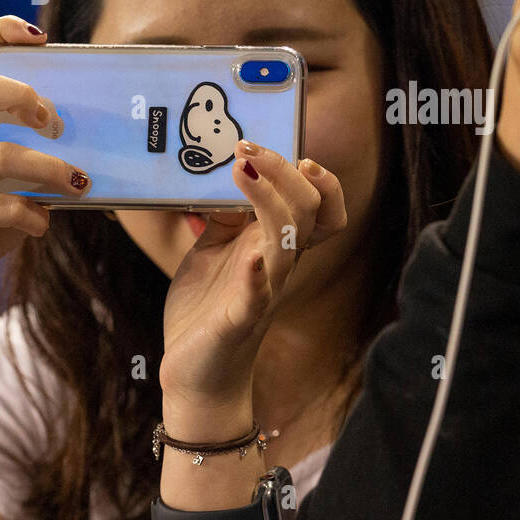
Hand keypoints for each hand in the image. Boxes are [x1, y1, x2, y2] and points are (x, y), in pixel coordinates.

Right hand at [0, 16, 86, 304]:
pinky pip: (4, 206)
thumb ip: (32, 153)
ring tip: (77, 183)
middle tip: (54, 122)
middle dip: (21, 95)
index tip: (38, 35)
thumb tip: (97, 143)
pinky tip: (43, 223)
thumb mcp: (4, 177)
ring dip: (50, 168)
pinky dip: (35, 215)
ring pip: (0, 154)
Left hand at [159, 144, 346, 423]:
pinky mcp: (239, 320)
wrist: (195, 372)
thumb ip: (225, 214)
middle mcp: (279, 266)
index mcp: (277, 247)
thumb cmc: (207, 307)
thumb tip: (229, 171)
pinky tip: (249, 257)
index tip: (298, 155)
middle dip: (284, 173)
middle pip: (308, 213)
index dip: (324, 182)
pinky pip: (257, 297)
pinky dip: (256, 276)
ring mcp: (263, 291)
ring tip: (243, 170)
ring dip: (270, 203)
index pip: (324, 210)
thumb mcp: (214, 248)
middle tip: (249, 147)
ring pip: (287, 243)